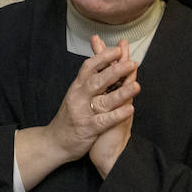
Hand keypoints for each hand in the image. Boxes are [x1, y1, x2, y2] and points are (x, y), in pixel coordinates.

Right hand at [44, 36, 139, 161]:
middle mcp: (78, 97)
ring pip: (103, 100)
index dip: (103, 57)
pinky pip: (104, 121)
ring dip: (121, 93)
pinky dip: (117, 115)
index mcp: (77, 87)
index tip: (118, 50)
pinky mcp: (88, 129)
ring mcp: (83, 113)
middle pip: (97, 80)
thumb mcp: (75, 95)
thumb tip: (99, 62)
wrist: (54, 141)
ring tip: (136, 86)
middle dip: (115, 70)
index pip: (89, 67)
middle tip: (131, 63)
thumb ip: (88, 80)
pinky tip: (130, 110)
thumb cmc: (69, 117)